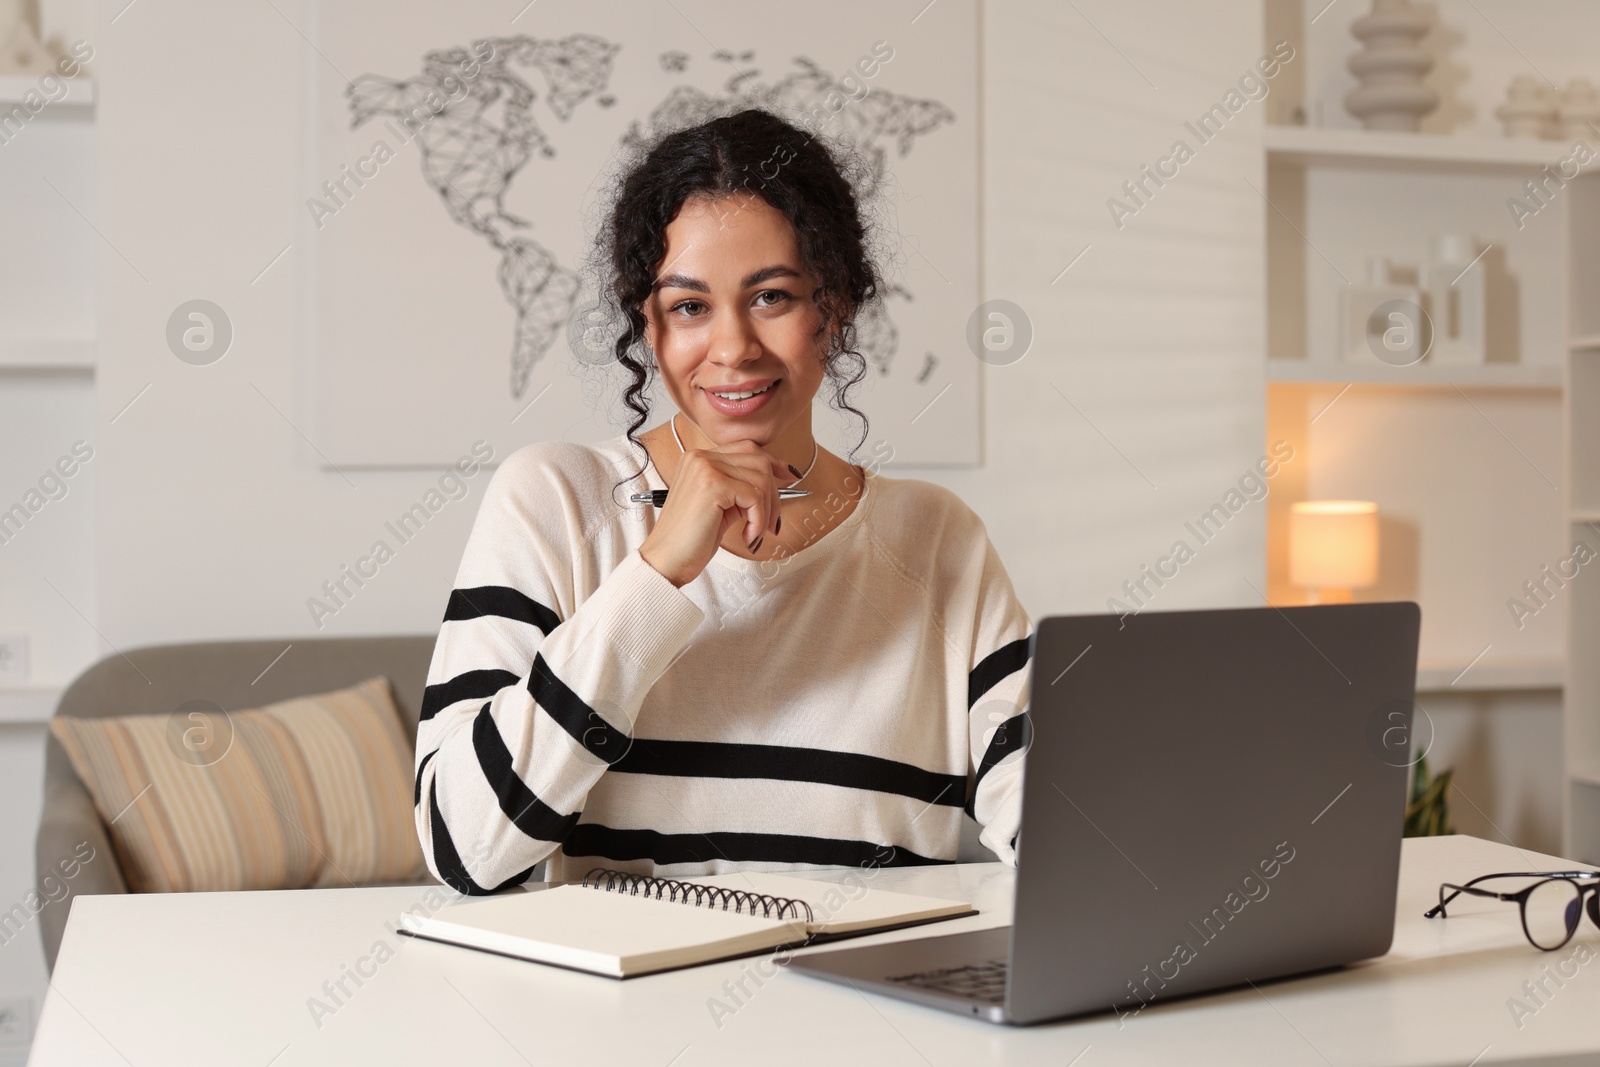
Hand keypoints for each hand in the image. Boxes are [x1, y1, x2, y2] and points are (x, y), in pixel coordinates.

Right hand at [639, 439, 792, 586]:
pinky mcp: (713, 485)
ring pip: (761, 480)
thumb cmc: (690, 539)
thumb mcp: (720, 505)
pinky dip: (759, 520)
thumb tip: (776, 479)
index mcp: (699, 458)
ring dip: (766, 512)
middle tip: (772, 522)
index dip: (773, 462)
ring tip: (755, 533)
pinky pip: (755, 497)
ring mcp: (705, 468)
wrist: (666, 561)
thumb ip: (740, 488)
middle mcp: (700, 457)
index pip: (747, 448)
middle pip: (759, 461)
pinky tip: (748, 537)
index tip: (790, 476)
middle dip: (774, 494)